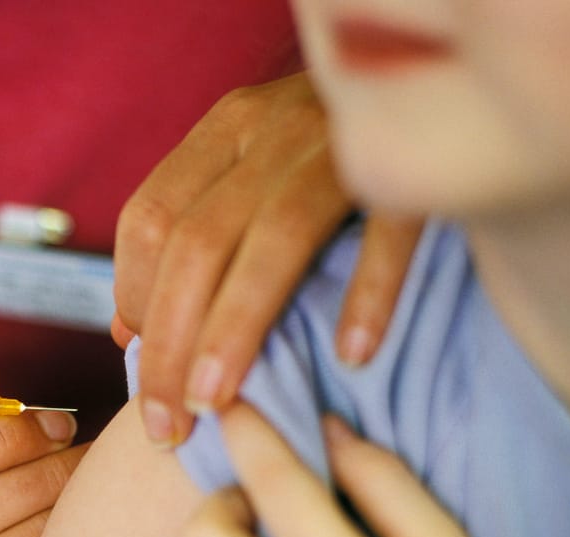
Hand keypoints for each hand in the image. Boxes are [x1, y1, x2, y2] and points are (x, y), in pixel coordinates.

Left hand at [112, 71, 421, 445]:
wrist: (441, 77)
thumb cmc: (326, 151)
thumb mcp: (248, 173)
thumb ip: (188, 240)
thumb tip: (127, 333)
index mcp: (225, 131)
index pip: (148, 219)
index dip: (133, 301)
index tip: (143, 370)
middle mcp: (272, 128)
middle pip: (197, 242)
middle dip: (169, 344)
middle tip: (167, 426)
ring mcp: (344, 142)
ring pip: (273, 239)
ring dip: (236, 330)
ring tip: (217, 404)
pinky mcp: (417, 161)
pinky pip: (390, 230)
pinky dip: (369, 292)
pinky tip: (352, 356)